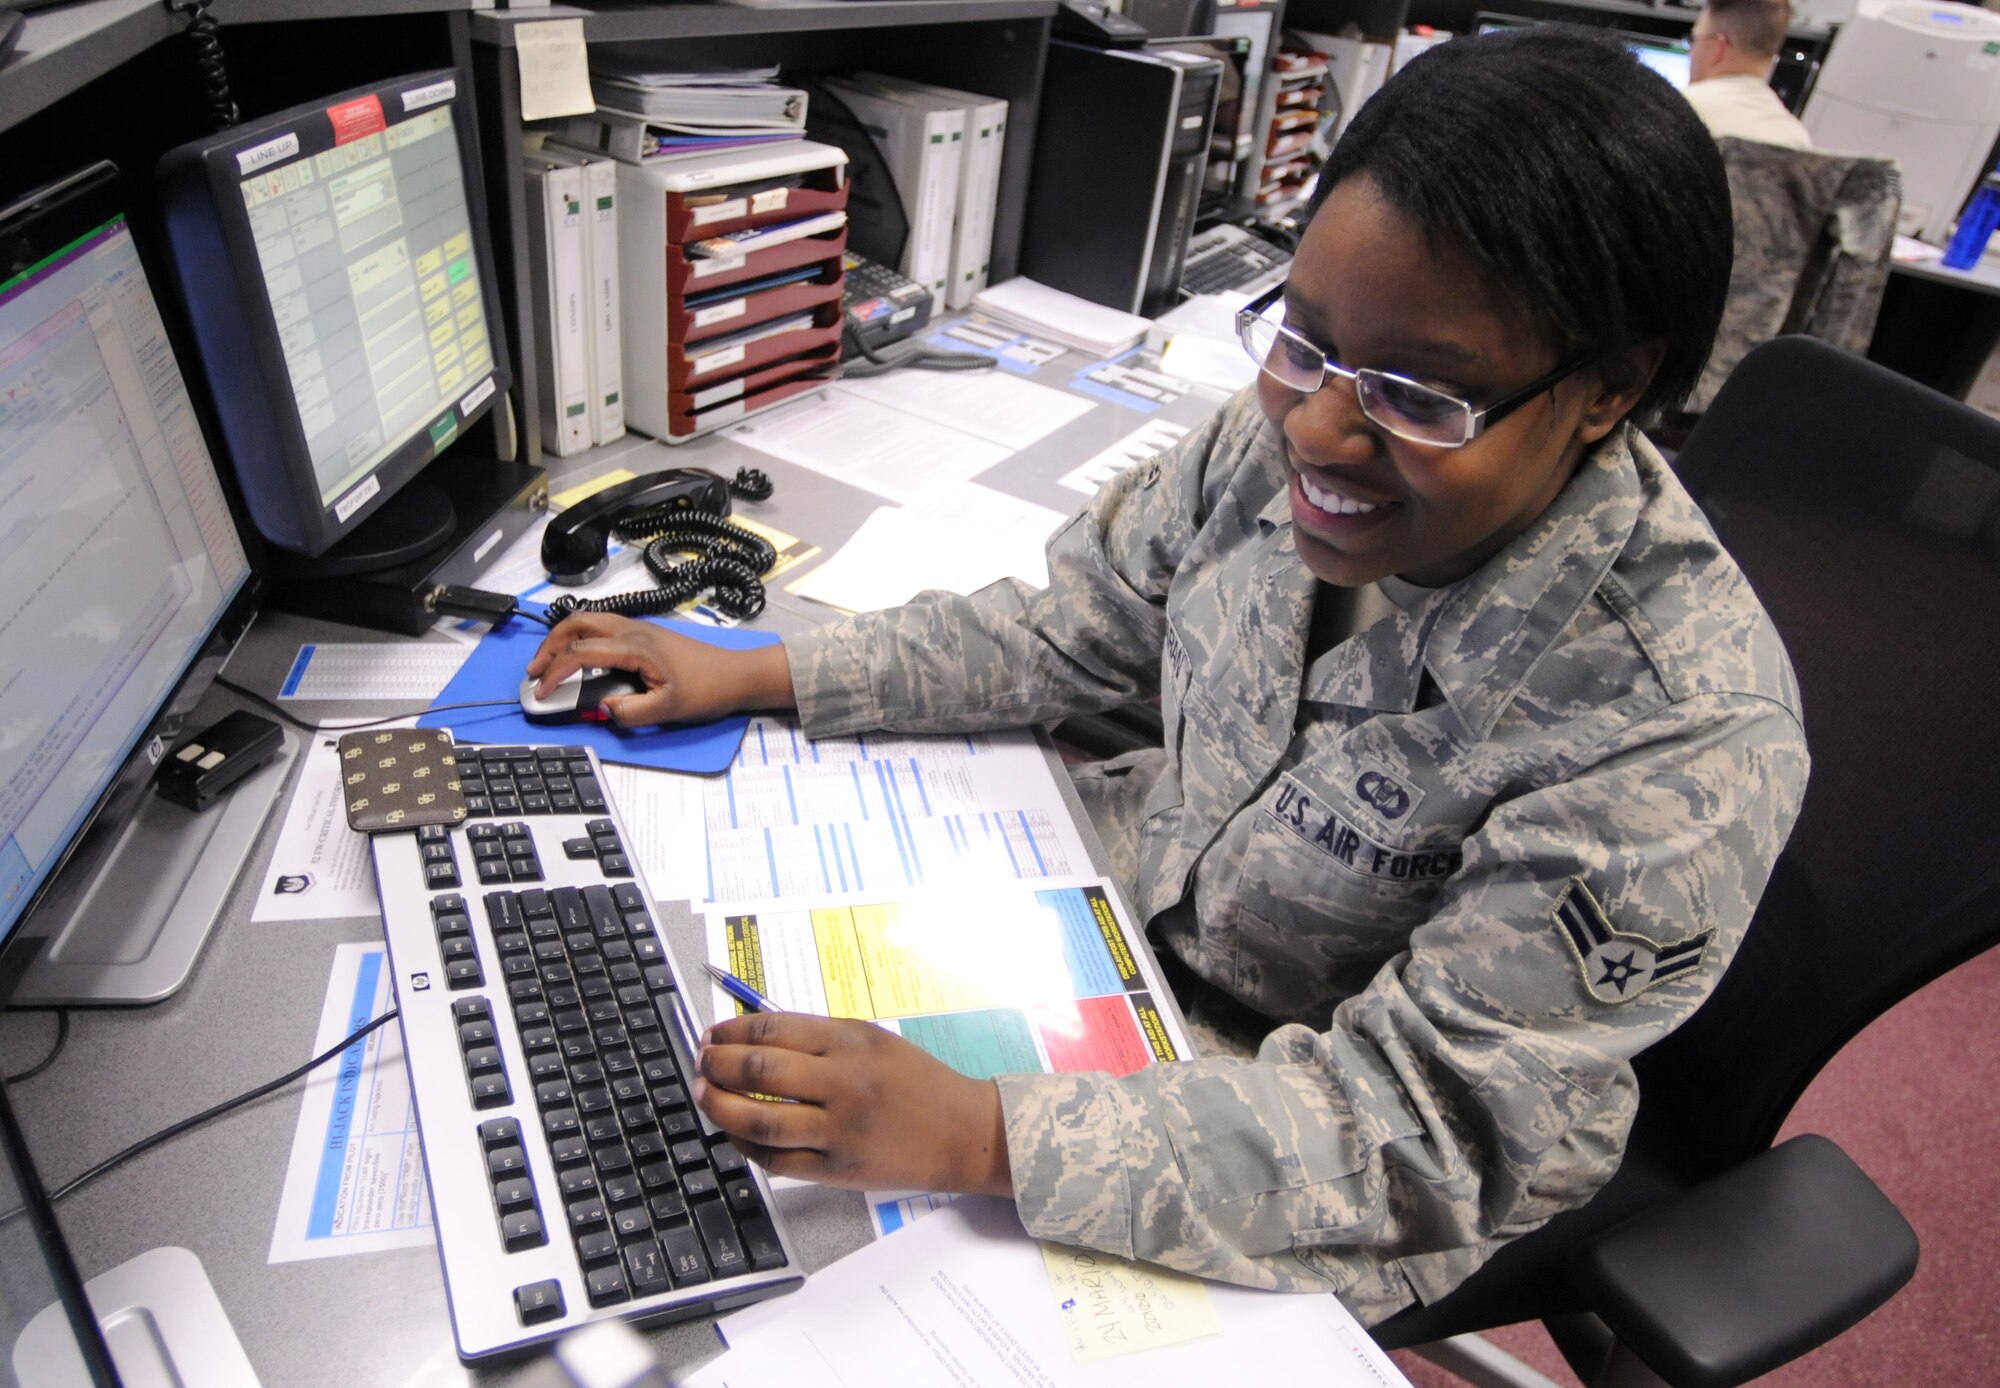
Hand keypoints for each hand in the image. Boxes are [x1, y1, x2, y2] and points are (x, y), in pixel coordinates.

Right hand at [524, 611, 794, 726]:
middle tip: (535, 672)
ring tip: (550, 664)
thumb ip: (631, 713)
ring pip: (589, 621)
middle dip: (549, 646)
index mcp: (635, 646)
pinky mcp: (645, 635)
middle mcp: (633, 630)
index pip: (580, 653)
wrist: (737, 675)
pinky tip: (579, 659)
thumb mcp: (668, 710)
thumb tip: (603, 709)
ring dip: (564, 639)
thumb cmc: (709, 690)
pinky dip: (581, 638)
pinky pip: (602, 628)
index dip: (554, 673)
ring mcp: (639, 629)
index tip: (542, 693)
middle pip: (577, 624)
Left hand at [694, 1013, 1012, 1196]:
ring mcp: (838, 1130)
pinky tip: (735, 1132)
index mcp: (851, 1042)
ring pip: (759, 1120)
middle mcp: (843, 1083)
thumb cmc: (917, 1081)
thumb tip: (755, 1036)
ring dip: (719, 1106)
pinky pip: (777, 1160)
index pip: (772, 1029)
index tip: (713, 1034)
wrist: (963, 1132)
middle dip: (716, 1064)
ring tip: (703, 1095)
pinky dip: (746, 1145)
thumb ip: (820, 1037)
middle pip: (758, 1070)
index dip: (731, 1031)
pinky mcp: (837, 1169)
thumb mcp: (873, 1040)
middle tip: (700, 1063)